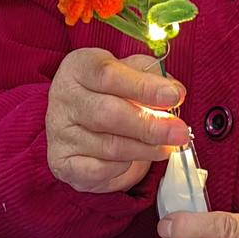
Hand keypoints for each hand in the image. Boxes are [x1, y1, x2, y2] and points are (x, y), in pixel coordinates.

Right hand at [46, 48, 187, 193]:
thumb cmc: (109, 92)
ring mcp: (59, 132)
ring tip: (167, 147)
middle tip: (179, 131)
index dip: (145, 87)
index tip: (174, 96)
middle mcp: (63, 97)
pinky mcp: (62, 162)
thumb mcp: (127, 72)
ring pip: (109, 146)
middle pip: (108, 113)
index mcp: (78, 67)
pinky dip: (122, 168)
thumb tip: (175, 91)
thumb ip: (151, 77)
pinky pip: (98, 170)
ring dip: (145, 149)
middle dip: (150, 125)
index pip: (109, 75)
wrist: (78, 123)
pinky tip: (135, 159)